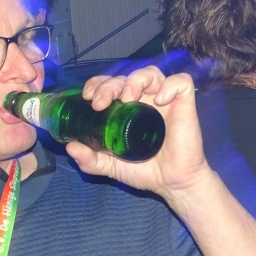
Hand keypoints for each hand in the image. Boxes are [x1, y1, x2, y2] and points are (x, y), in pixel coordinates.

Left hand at [68, 69, 211, 205]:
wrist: (173, 184)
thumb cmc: (145, 172)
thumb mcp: (111, 166)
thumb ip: (91, 160)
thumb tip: (70, 148)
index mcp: (128, 109)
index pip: (112, 84)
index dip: (98, 83)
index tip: (88, 98)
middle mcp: (146, 100)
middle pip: (127, 76)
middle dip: (110, 84)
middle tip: (100, 103)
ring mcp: (166, 100)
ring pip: (152, 72)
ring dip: (135, 80)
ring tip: (128, 97)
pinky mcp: (185, 103)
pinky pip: (181, 82)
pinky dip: (169, 85)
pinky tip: (159, 101)